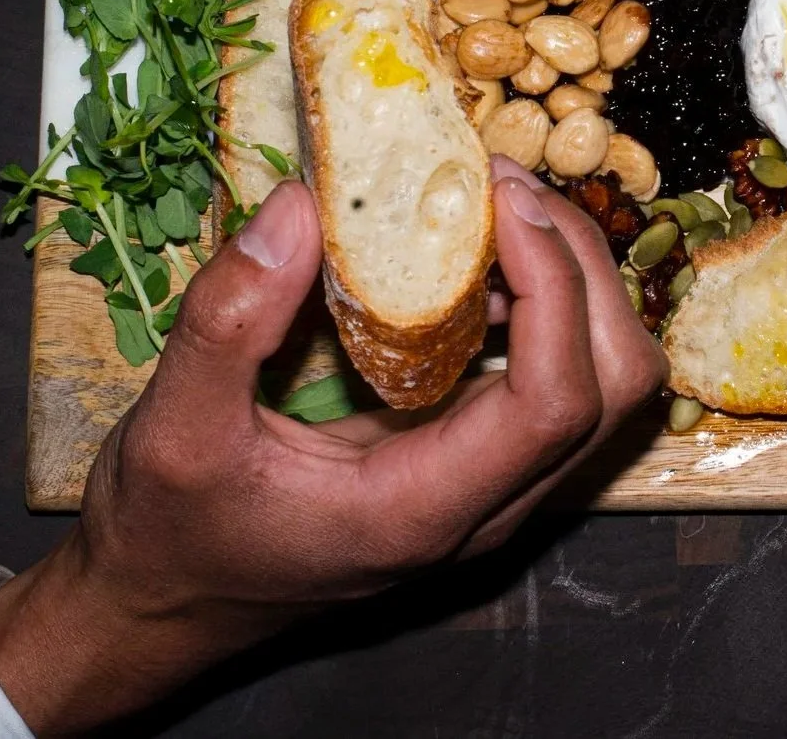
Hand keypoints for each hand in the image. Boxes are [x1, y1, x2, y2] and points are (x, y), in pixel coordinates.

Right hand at [0, 164, 663, 734]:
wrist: (171, 601)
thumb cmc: (174, 531)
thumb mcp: (173, 426)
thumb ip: (229, 318)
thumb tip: (302, 204)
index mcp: (426, 510)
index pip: (555, 404)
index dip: (555, 289)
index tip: (505, 201)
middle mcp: (489, 502)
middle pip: (615, 384)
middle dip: (582, 267)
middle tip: (505, 185)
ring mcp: (497, 479)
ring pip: (607, 377)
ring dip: (575, 275)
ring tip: (498, 203)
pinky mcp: (485, 450)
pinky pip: (561, 368)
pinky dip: (547, 295)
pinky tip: (480, 250)